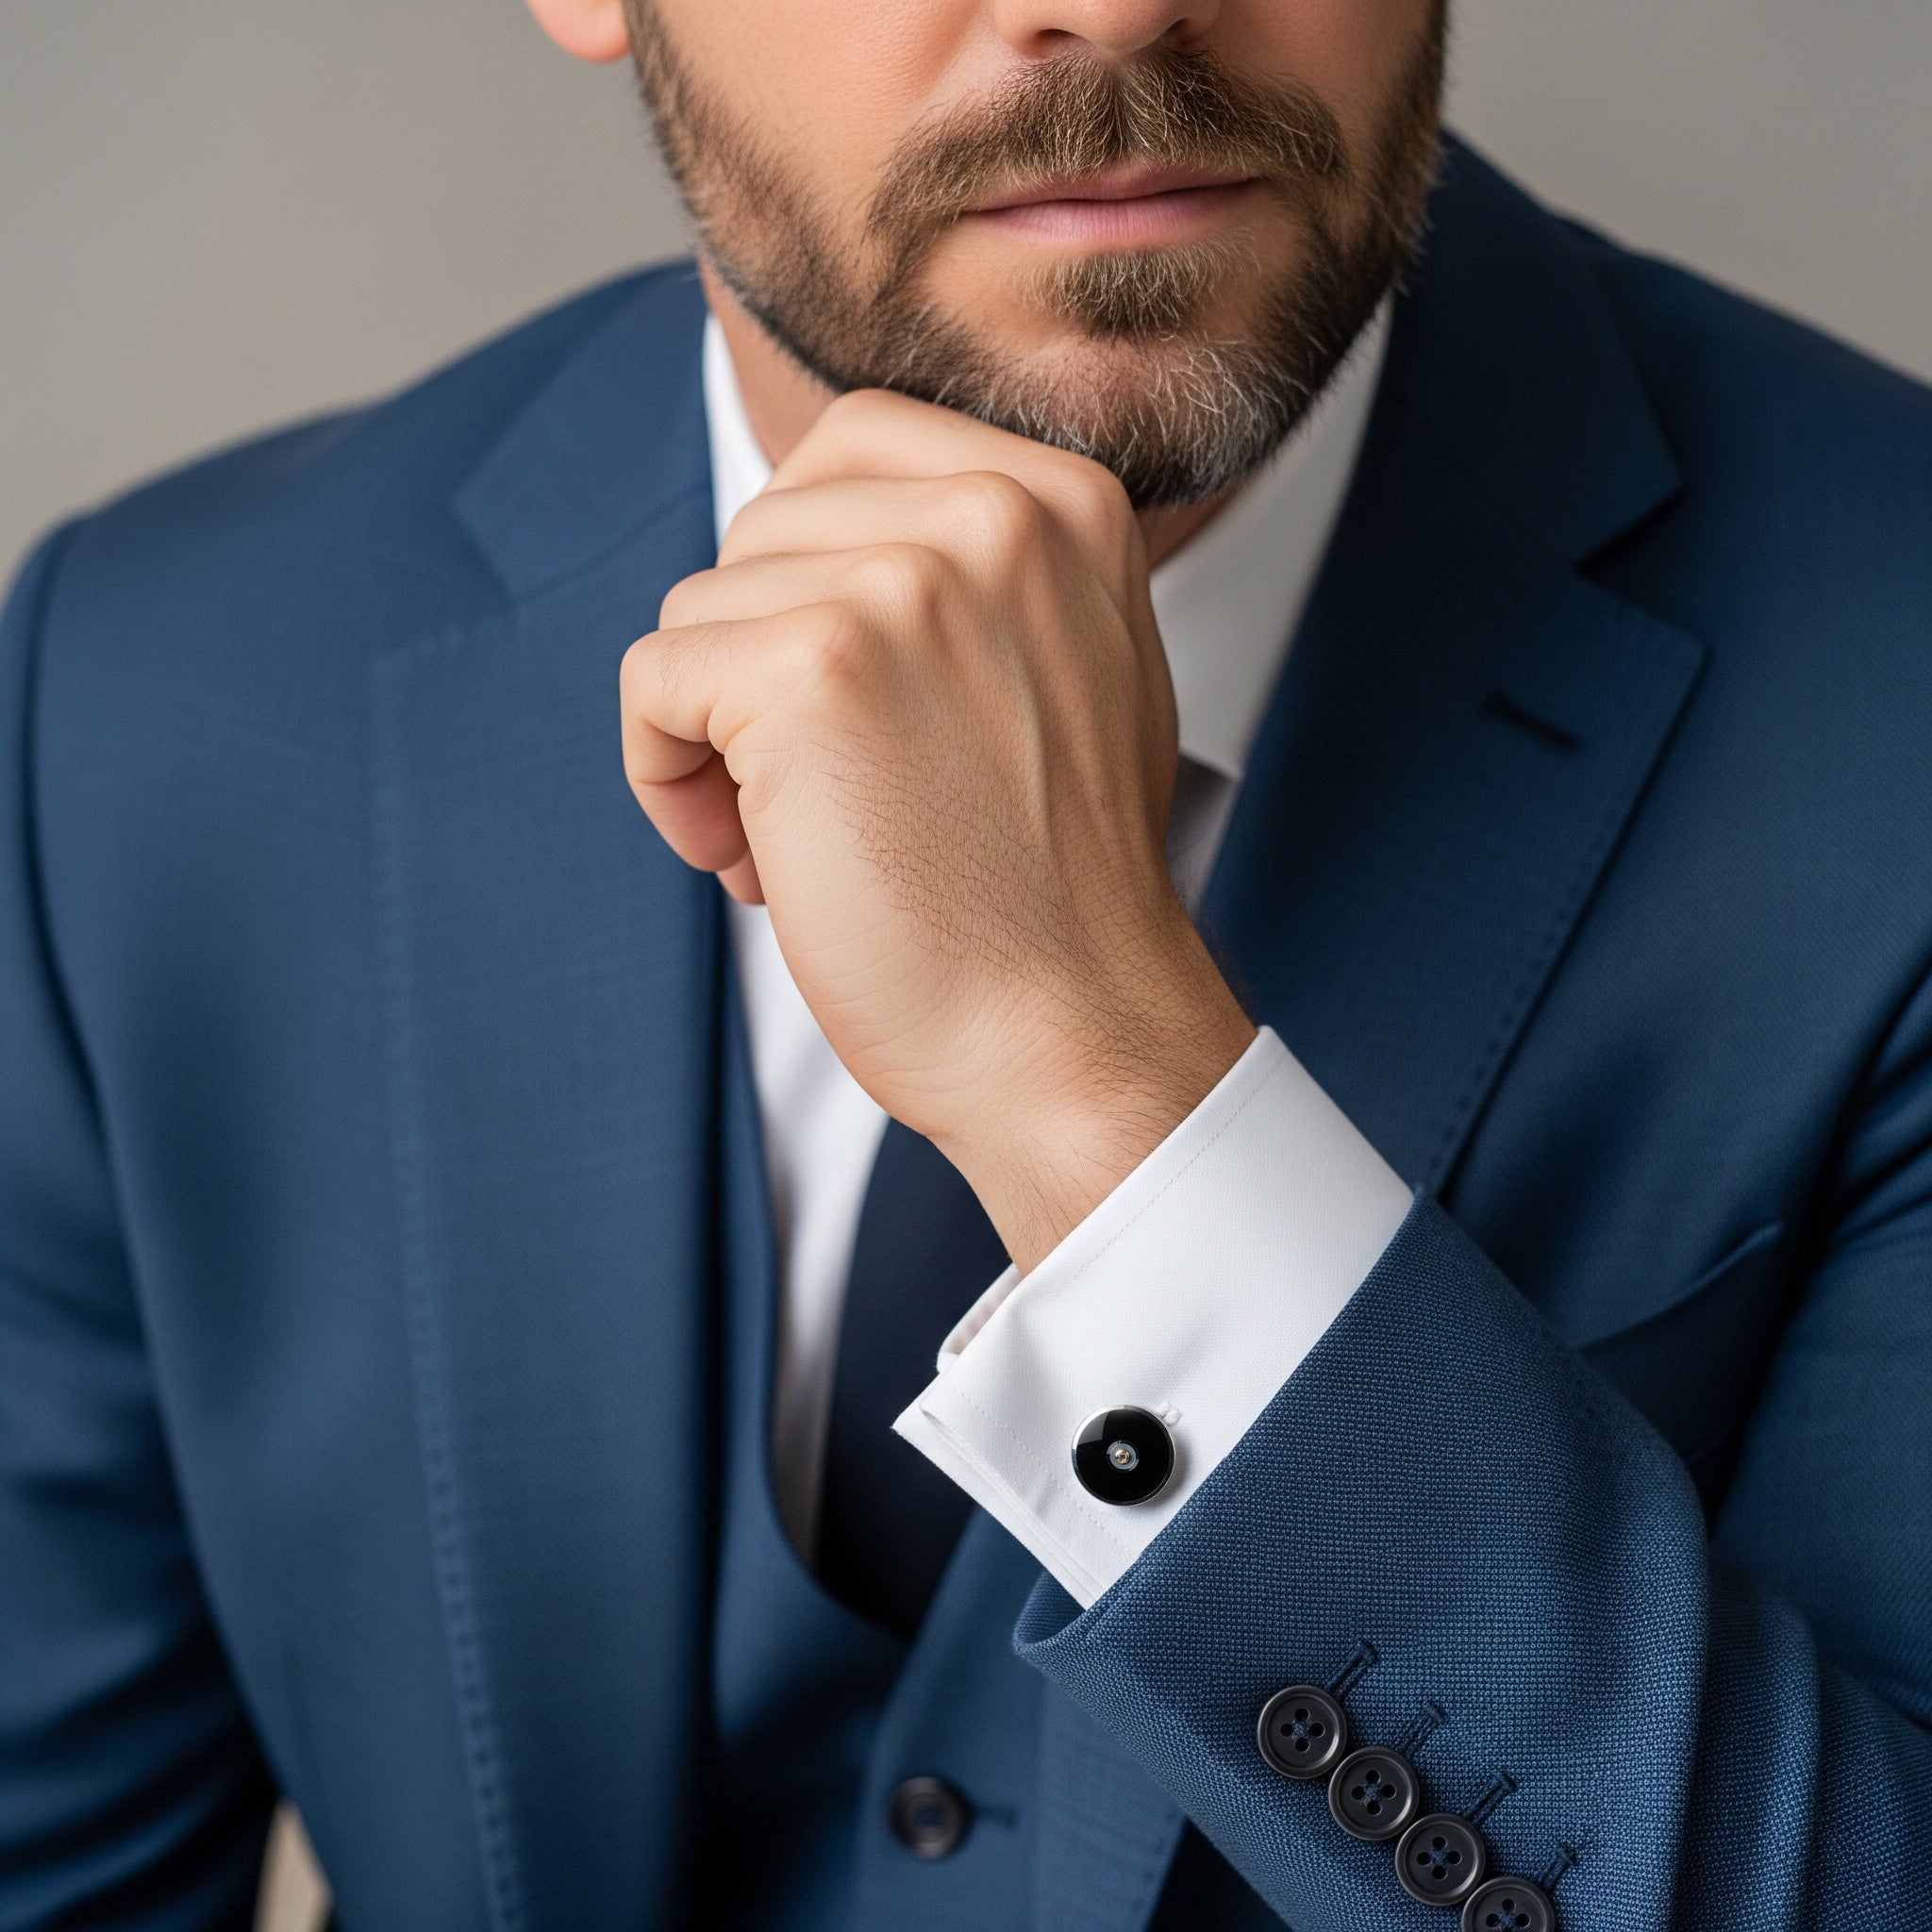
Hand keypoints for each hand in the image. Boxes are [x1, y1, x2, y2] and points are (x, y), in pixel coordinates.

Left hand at [621, 389, 1254, 1269]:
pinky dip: (666, 778)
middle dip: (762, 657)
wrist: (1074, 1031)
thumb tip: (834, 535)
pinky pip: (654, 679)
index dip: (805, 568)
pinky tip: (749, 861)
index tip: (845, 693)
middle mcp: (993, 515)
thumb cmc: (1055, 887)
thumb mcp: (1073, 670)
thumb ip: (981, 575)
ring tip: (805, 838)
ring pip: (702, 608)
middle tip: (828, 787)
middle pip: (765, 529)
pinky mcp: (810, 670)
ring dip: (718, 734)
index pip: (853, 446)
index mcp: (1065, 501)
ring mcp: (902, 585)